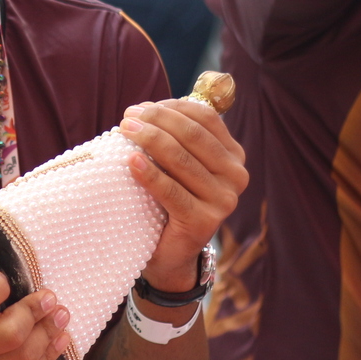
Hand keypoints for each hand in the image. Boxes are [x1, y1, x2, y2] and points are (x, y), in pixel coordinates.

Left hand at [119, 100, 247, 292]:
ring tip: (125, 131)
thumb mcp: (177, 164)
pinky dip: (149, 174)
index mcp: (232, 156)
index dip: (172, 107)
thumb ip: (174, 136)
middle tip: (128, 118)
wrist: (170, 252)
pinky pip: (171, 191)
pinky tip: (131, 161)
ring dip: (149, 140)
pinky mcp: (204, 222)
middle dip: (157, 120)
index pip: (205, 118)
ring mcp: (224, 200)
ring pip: (181, 160)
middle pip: (192, 135)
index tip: (141, 107)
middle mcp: (235, 176)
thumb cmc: (168, 199)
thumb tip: (144, 108)